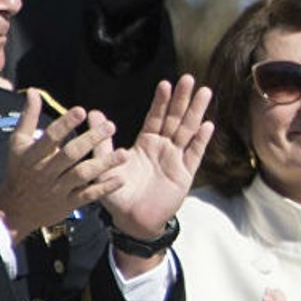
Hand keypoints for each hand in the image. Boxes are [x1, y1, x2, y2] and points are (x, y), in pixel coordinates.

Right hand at [0, 90, 124, 243]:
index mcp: (33, 154)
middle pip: (70, 154)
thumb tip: (34, 92)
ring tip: (124, 154)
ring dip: (104, 165)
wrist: (14, 210)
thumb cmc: (19, 170)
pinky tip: (121, 179)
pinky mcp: (68, 204)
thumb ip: (28, 117)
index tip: (81, 110)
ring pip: (82, 175)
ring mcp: (57, 189)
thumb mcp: (18, 143)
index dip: (65, 124)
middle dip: (91, 140)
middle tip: (110, 126)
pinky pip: (88, 196)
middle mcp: (45, 171)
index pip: (50, 137)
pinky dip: (104, 189)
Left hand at [95, 74, 212, 241]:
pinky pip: (194, 154)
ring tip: (204, 92)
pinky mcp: (185, 174)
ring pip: (188, 131)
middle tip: (188, 79)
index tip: (165, 83)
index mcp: (146, 143)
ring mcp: (176, 159)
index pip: (155, 117)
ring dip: (196, 112)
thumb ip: (102, 141)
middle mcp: (163, 148)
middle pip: (175, 119)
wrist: (132, 220)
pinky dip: (201, 140)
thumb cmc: (118, 194)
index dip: (161, 101)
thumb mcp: (106, 165)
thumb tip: (93, 113)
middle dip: (182, 99)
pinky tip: (208, 125)